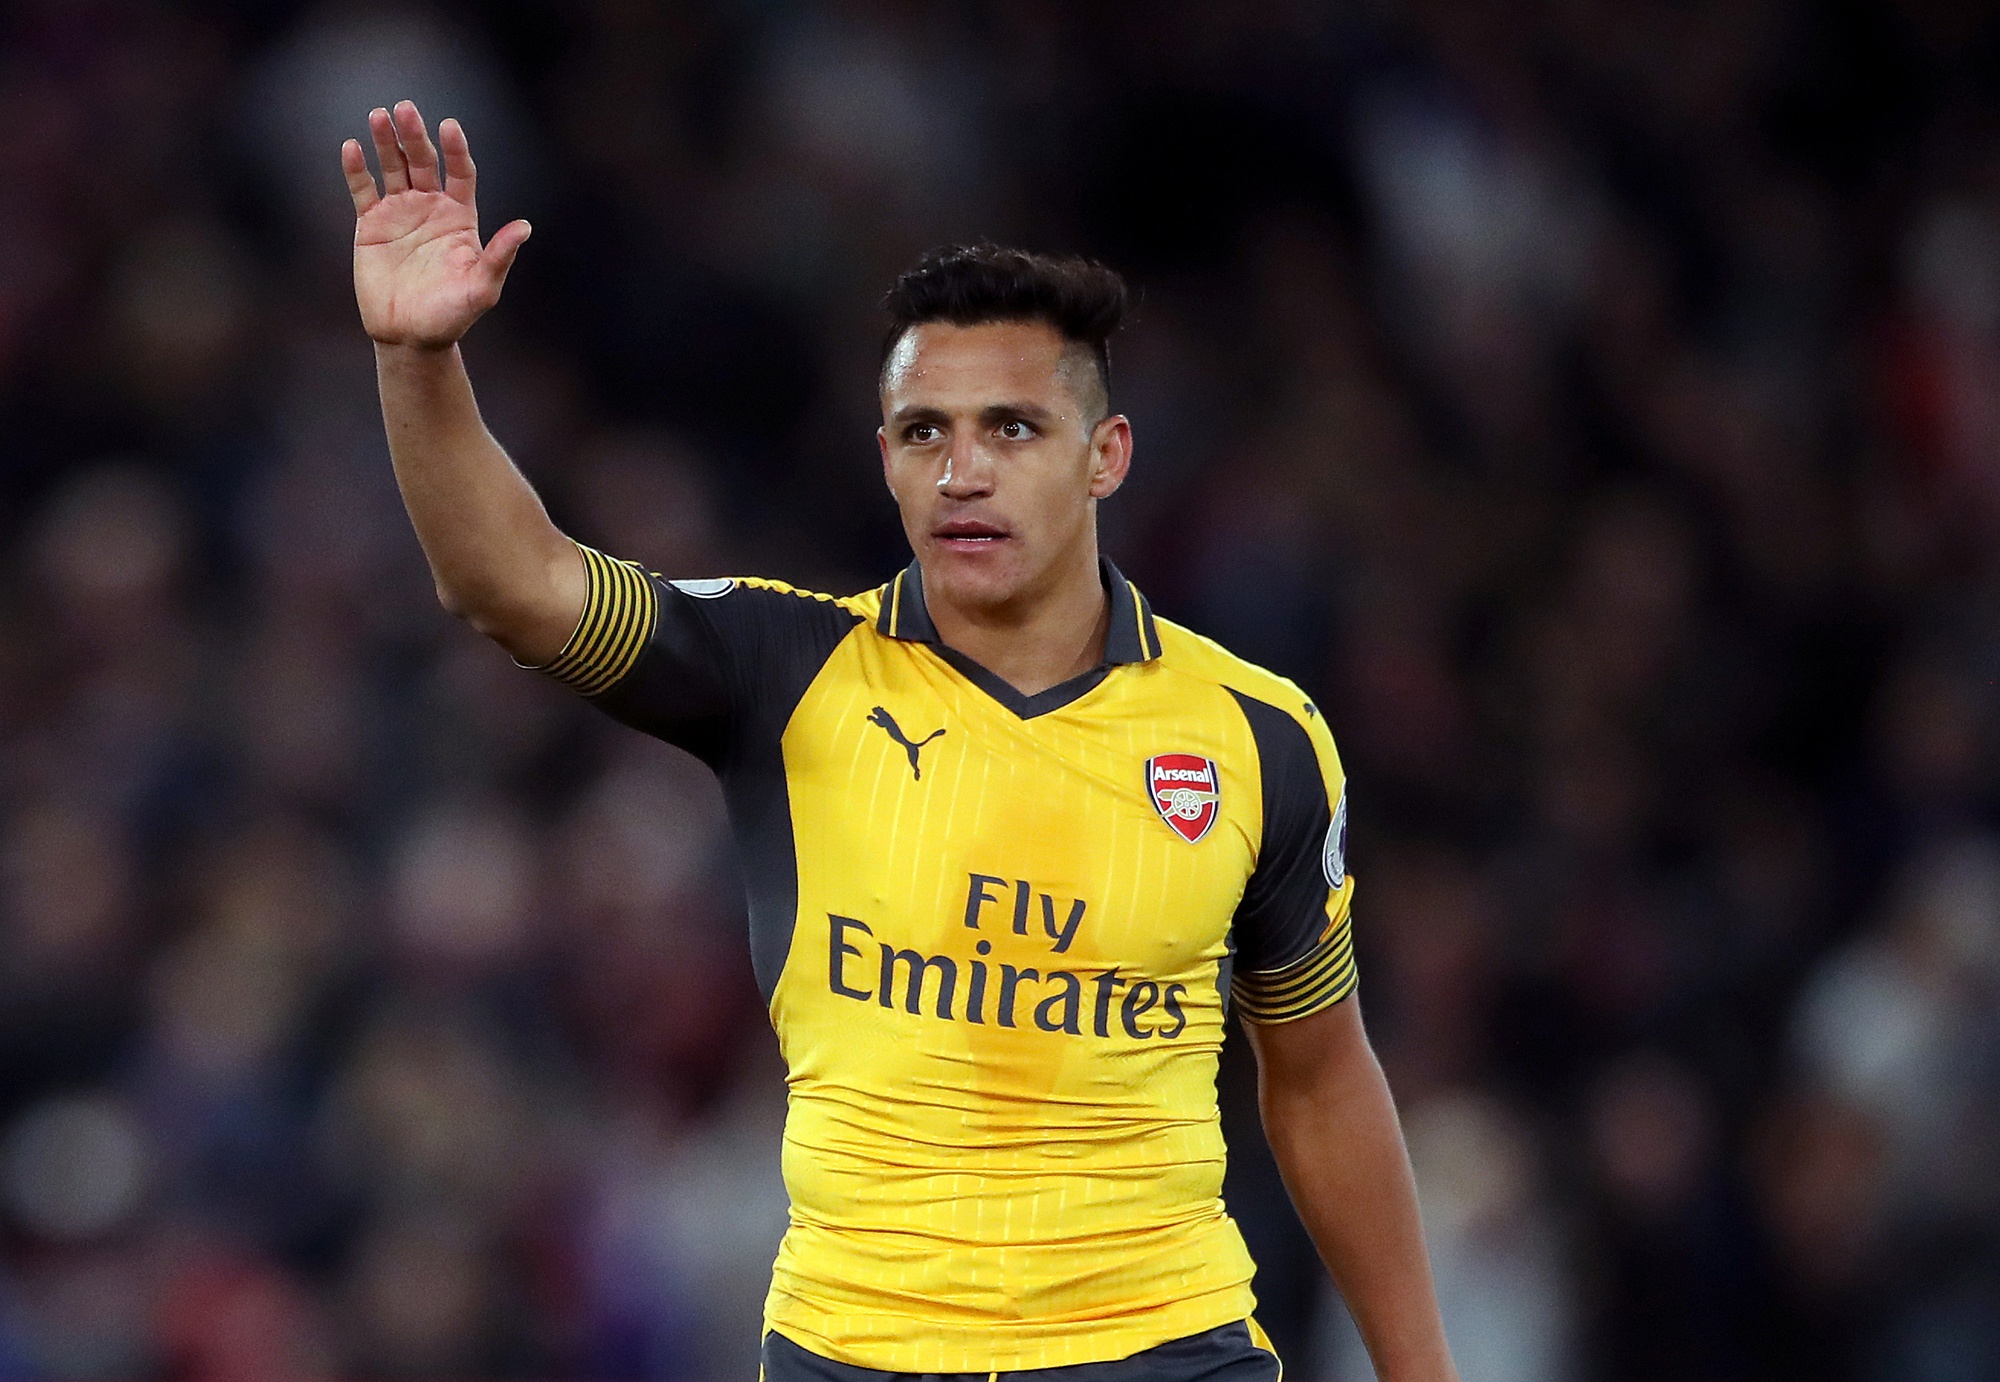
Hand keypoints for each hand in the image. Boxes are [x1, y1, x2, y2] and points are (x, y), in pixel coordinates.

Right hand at [342, 101, 530, 348]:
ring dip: (387, 141)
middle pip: (424, 162)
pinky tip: (352, 147)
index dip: (455, 149)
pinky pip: (363, 190)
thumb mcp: (482, 288)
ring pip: (393, 168)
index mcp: (460, 217)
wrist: (410, 336)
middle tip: (406, 108)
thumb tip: (525, 227)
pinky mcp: (371, 224)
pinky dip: (357, 169)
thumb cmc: (451, 315)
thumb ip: (500, 256)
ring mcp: (400, 213)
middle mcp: (431, 208)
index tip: (449, 126)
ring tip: (379, 116)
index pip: (460, 173)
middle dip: (416, 135)